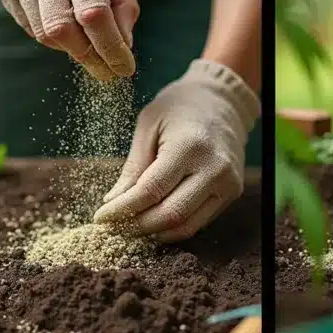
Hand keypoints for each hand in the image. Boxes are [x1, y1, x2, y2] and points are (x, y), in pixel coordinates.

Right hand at [0, 0, 138, 80]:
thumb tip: (124, 46)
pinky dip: (52, 36)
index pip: (94, 14)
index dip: (111, 47)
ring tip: (86, 43)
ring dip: (71, 48)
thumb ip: (123, 5)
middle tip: (105, 69)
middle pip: (62, 30)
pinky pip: (29, 27)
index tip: (124, 68)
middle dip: (88, 55)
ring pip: (44, 34)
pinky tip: (64, 25)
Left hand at [92, 60, 259, 241]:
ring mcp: (227, 183)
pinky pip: (198, 222)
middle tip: (113, 227)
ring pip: (185, 226)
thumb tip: (113, 202)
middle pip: (169, 214)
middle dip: (136, 226)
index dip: (123, 210)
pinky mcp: (232, 192)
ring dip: (153, 232)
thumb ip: (134, 166)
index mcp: (189, 146)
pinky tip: (153, 221)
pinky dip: (173, 227)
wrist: (223, 101)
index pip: (151, 191)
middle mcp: (213, 168)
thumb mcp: (148, 126)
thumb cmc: (179, 108)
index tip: (100, 218)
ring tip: (130, 226)